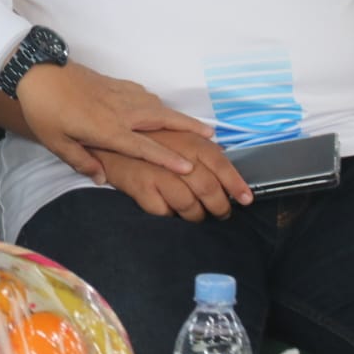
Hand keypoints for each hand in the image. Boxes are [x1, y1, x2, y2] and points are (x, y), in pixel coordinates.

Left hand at [15, 62, 215, 184]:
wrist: (36, 71)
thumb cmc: (44, 110)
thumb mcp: (56, 142)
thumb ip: (81, 161)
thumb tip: (101, 179)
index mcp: (107, 129)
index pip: (143, 147)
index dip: (166, 158)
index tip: (189, 166)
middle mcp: (120, 111)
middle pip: (161, 119)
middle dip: (187, 127)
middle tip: (211, 135)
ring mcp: (118, 94)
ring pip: (155, 104)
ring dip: (175, 114)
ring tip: (193, 124)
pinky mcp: (113, 83)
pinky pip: (142, 94)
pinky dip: (156, 102)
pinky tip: (157, 106)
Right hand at [93, 130, 252, 220]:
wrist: (107, 145)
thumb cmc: (146, 143)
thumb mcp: (176, 136)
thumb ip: (199, 149)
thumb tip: (226, 165)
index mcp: (189, 140)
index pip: (220, 163)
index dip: (236, 184)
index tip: (246, 199)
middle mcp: (176, 155)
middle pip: (208, 189)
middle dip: (219, 207)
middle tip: (220, 214)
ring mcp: (158, 172)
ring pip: (189, 206)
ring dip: (196, 216)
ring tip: (195, 215)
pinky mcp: (141, 187)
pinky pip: (166, 213)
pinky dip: (170, 216)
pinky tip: (170, 211)